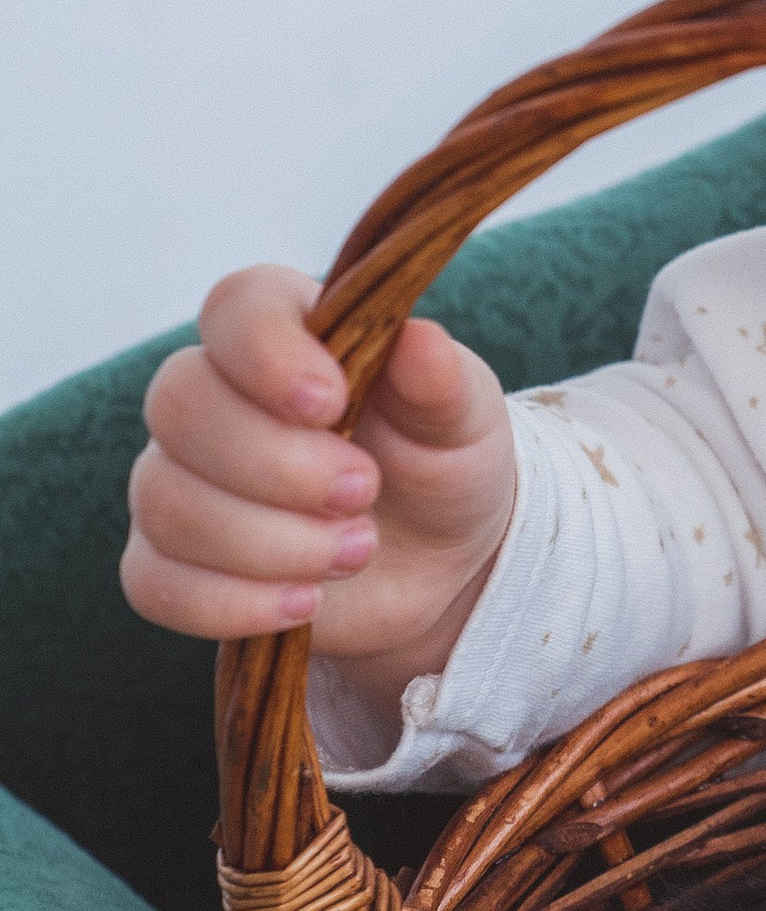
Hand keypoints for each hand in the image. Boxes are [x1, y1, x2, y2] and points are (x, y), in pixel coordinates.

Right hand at [123, 266, 516, 719]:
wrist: (435, 564)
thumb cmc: (439, 464)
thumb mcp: (464, 422)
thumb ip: (443, 383)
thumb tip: (420, 340)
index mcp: (284, 334)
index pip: (234, 308)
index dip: (267, 353)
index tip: (330, 403)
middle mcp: (214, 396)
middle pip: (180, 406)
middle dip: (276, 464)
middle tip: (364, 492)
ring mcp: (182, 480)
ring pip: (167, 502)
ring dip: (269, 541)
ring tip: (357, 550)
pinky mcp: (172, 562)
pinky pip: (156, 583)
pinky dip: (232, 602)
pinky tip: (304, 603)